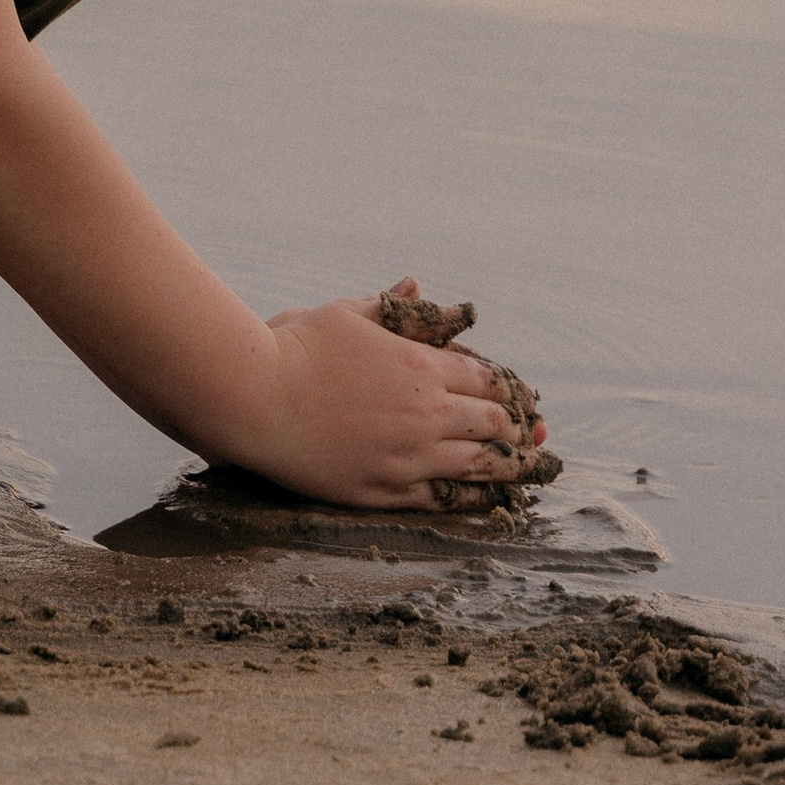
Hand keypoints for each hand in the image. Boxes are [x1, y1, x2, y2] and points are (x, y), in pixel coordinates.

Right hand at [244, 280, 546, 508]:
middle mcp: (424, 414)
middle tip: (532, 439)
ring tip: (529, 472)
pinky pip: (442, 498)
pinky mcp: (382, 489)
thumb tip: (419, 285)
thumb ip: (393, 307)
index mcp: (421, 366)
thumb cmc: (294, 347)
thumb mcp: (348, 314)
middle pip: (493, 425)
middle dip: (517, 431)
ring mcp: (406, 456)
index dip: (510, 392)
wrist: (251, 398)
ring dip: (509, 469)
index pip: (488, 382)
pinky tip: (484, 499)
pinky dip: (471, 498)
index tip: (520, 400)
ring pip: (478, 466)